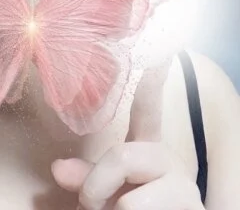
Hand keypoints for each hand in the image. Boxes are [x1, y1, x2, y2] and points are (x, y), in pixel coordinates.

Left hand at [51, 62, 205, 209]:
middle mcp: (167, 160)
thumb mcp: (106, 191)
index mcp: (147, 150)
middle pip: (121, 156)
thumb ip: (87, 176)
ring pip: (127, 197)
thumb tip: (57, 168)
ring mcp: (183, 187)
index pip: (147, 111)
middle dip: (95, 185)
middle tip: (91, 204)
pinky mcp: (189, 209)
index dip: (150, 81)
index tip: (154, 52)